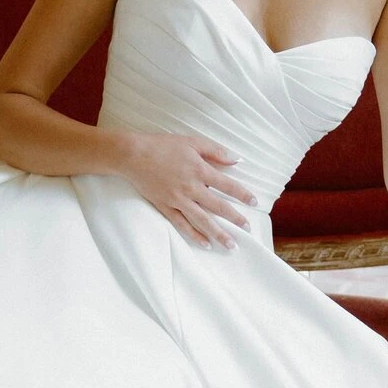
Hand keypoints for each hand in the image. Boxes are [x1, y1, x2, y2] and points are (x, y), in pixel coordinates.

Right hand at [120, 133, 258, 249]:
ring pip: (202, 220)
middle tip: (247, 229)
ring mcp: (178, 199)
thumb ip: (215, 151)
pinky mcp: (165, 206)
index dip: (242, 194)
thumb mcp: (192, 142)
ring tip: (231, 245)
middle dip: (235, 219)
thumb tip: (237, 160)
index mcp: (200, 170)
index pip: (227, 185)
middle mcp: (191, 188)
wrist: (133, 154)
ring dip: (218, 233)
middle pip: (218, 206)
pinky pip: (182, 224)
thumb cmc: (163, 145)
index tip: (254, 203)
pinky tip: (205, 244)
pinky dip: (194, 235)